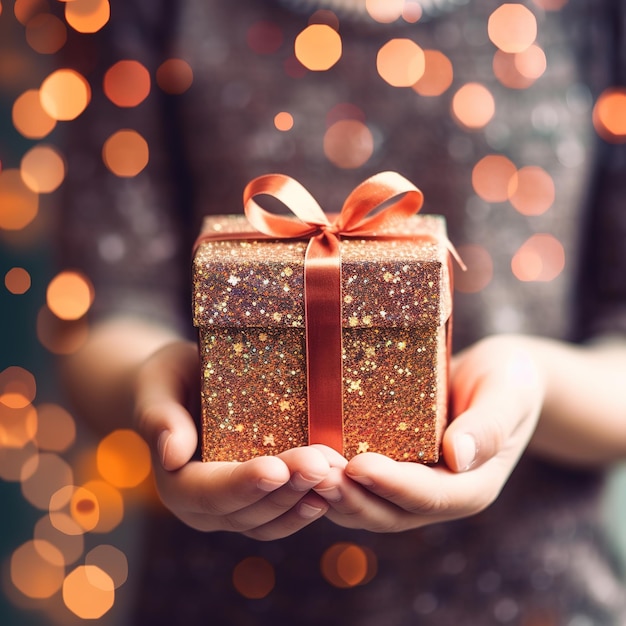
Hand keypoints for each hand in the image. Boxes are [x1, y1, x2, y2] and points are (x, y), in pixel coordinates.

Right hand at [133, 341, 333, 539]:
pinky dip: (306, 506)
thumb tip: (171, 454)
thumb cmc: (169, 380)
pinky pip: (282, 515)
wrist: (185, 386)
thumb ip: (160, 416)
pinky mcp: (258, 500)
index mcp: (175, 482)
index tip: (275, 469)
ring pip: (269, 519)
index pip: (208, 492)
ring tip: (334, 473)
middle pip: (246, 511)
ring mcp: (233, 508)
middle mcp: (203, 506)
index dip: (243, 484)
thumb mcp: (159, 386)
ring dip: (303, 499)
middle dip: (286, 491)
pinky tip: (333, 489)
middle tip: (320, 464)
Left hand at [313, 335, 544, 531]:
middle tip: (313, 473)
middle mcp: (440, 496)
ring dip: (333, 494)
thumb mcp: (508, 392)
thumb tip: (460, 457)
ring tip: (300, 470)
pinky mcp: (394, 471)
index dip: (393, 485)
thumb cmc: (509, 379)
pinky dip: (333, 481)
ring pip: (368, 506)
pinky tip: (304, 462)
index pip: (430, 496)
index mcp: (472, 485)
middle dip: (350, 496)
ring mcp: (413, 487)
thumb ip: (490, 425)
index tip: (358, 465)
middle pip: (390, 512)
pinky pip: (360, 486)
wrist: (497, 377)